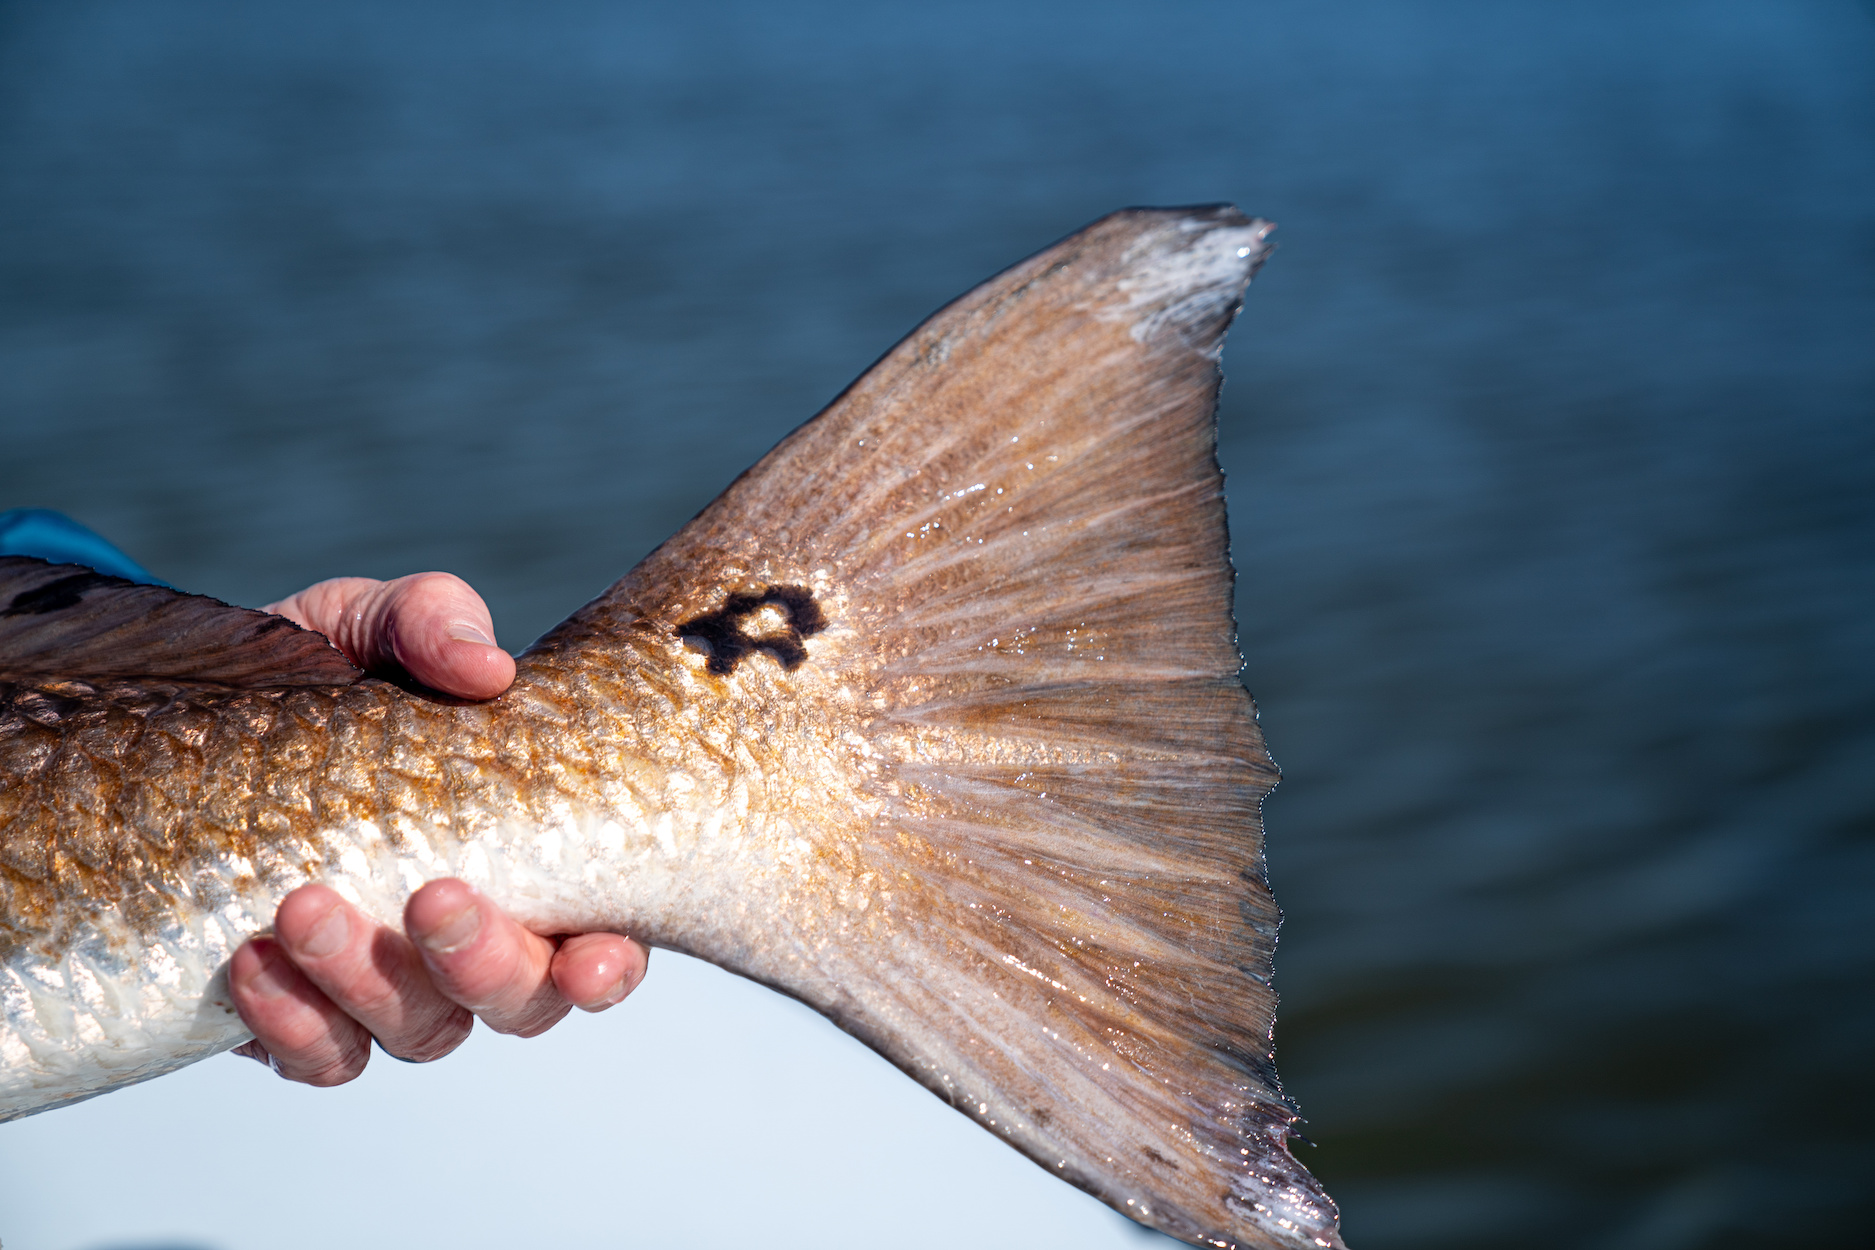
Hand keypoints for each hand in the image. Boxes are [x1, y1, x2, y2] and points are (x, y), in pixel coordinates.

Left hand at [227, 573, 648, 1083]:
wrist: (201, 711)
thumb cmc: (329, 673)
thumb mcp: (376, 623)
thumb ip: (434, 622)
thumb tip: (487, 666)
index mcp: (533, 862)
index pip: (603, 942)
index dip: (609, 966)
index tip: (590, 956)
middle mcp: (476, 945)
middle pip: (520, 1004)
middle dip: (486, 964)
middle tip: (432, 896)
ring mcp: (391, 992)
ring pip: (420, 1033)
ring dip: (369, 981)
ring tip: (302, 903)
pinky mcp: (300, 1021)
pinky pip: (317, 1058)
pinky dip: (291, 1022)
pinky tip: (251, 961)